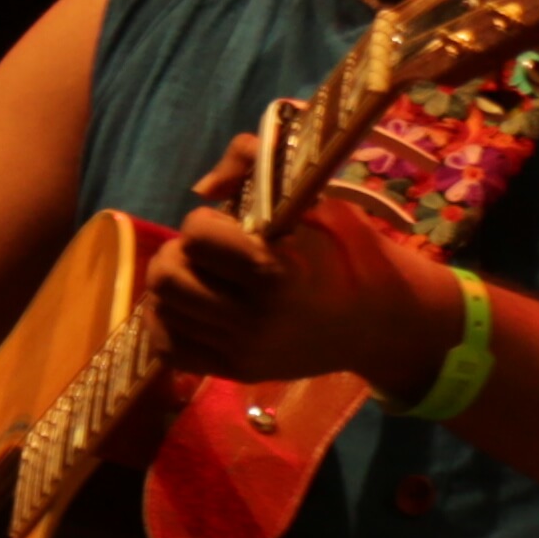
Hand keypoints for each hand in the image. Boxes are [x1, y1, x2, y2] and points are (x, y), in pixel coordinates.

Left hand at [143, 137, 455, 394]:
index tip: (228, 224)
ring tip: (205, 278)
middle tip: (206, 252)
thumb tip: (203, 189)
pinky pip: (168, 349)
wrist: (376, 322)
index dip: (204, 222)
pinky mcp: (234, 373)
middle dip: (178, 253)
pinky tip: (194, 308)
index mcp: (274, 272)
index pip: (196, 237)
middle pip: (166, 278)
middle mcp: (252, 320)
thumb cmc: (345, 252)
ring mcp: (241, 352)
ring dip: (175, 286)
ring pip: (161, 311)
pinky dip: (169, 323)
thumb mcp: (313, 197)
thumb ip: (253, 165)